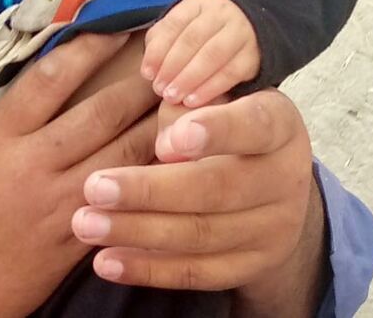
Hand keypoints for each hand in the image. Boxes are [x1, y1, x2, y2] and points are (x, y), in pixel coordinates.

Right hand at [0, 34, 158, 317]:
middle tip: (169, 56)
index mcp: (1, 138)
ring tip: (186, 96)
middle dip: (140, 82)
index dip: (90, 47)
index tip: (118, 24)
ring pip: (125, 153)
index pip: (53, 79)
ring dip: (159, 122)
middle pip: (102, 113)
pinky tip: (178, 153)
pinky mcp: (82, 236)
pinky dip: (154, 172)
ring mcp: (63, 202)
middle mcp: (36, 165)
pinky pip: (127, 196)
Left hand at [71, 89, 326, 317]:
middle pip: (217, 188)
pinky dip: (148, 268)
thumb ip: (191, 105)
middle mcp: (286, 176)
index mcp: (280, 123)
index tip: (164, 140)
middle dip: (149, 190)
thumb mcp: (222, 99)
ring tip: (86, 223)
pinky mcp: (252, 265)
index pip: (253, 125)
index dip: (214, 131)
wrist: (276, 186)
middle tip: (94, 187)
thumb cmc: (231, 126)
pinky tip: (107, 260)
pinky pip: (197, 272)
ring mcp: (274, 226)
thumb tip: (158, 131)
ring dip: (137, 231)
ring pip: (201, 234)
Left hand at [141, 0, 260, 106]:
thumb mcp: (183, 26)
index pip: (175, 23)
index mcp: (198, 3)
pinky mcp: (252, 55)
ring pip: (212, 55)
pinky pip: (230, 72)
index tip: (147, 74)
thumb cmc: (205, 32)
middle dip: (172, 66)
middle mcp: (221, 13)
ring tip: (172, 97)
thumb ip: (162, 42)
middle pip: (193, 38)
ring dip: (189, 78)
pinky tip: (193, 100)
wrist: (251, 28)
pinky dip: (210, 88)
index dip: (159, 50)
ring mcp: (240, 32)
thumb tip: (149, 70)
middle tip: (159, 89)